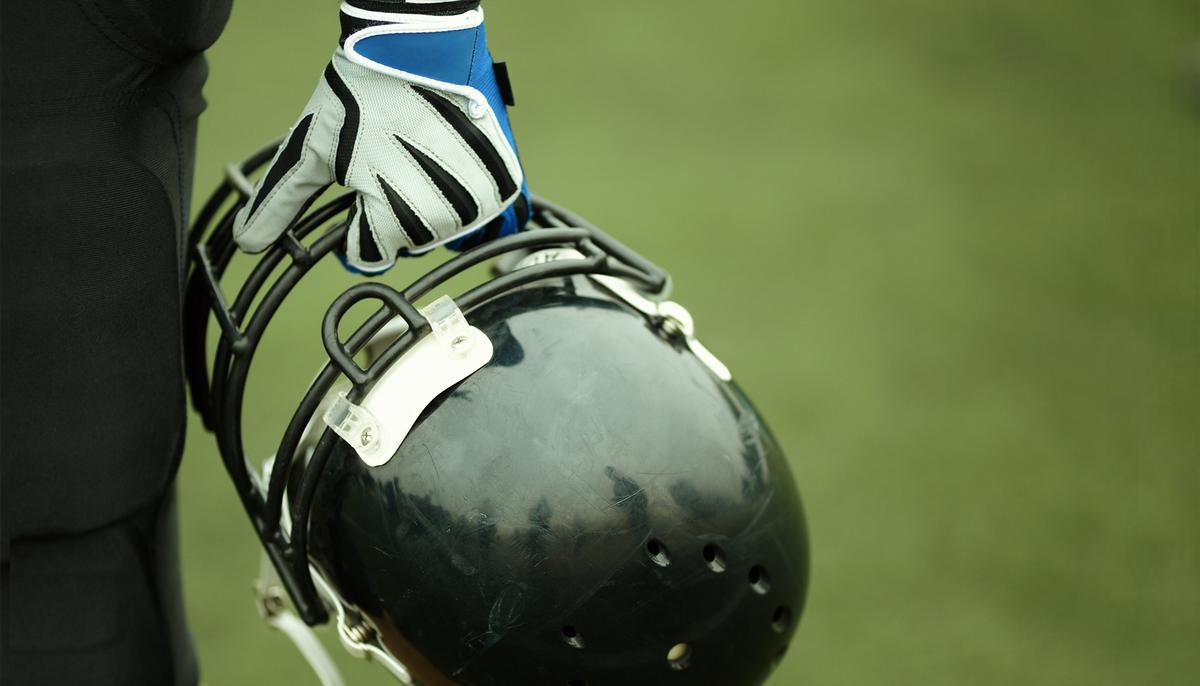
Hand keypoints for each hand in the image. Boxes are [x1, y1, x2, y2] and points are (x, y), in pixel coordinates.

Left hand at [233, 5, 527, 272]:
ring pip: (445, 228)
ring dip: (431, 201)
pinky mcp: (504, 181)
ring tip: (419, 153)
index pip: (371, 253)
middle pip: (409, 241)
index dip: (359, 221)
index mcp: (394, 217)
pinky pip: (483, 213)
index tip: (362, 184)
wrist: (421, 42)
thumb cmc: (363, 90)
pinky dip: (466, 194)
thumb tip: (248, 242)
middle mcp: (443, 217)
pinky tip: (448, 160)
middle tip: (391, 159)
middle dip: (395, 209)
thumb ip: (281, 200)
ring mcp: (479, 200)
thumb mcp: (314, 146)